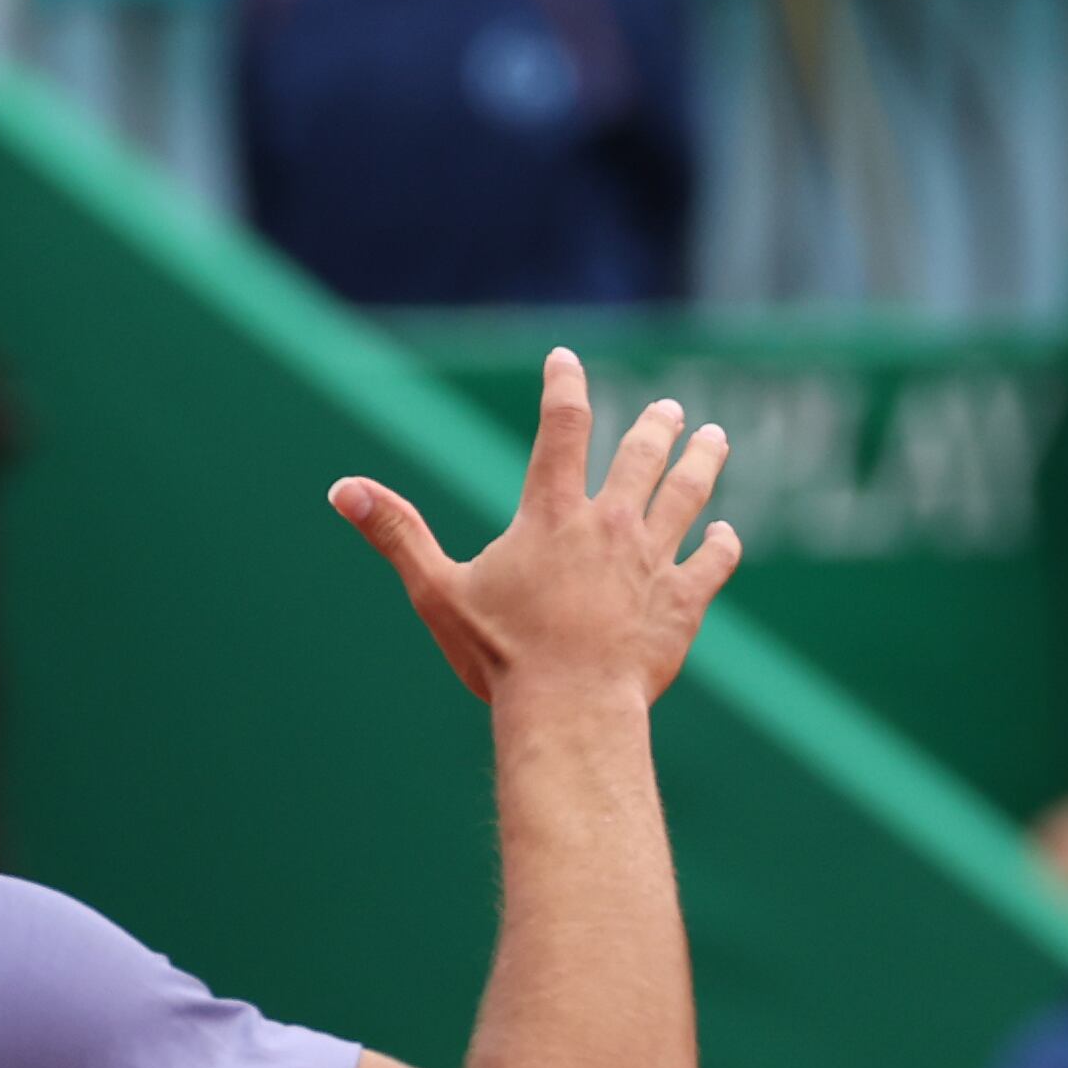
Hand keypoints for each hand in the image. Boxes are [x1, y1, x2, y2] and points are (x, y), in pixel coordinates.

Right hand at [332, 349, 739, 705]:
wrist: (571, 708)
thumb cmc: (502, 655)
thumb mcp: (438, 592)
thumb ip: (397, 534)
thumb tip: (342, 490)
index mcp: (552, 514)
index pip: (561, 427)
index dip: (563, 385)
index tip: (566, 359)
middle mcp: (611, 525)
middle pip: (641, 455)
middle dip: (656, 425)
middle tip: (669, 408)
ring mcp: (653, 562)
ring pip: (688, 496)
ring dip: (703, 463)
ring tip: (715, 439)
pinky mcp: (682, 604)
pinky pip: (711, 564)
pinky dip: (720, 547)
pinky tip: (725, 535)